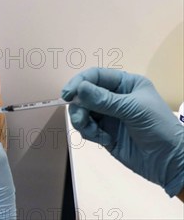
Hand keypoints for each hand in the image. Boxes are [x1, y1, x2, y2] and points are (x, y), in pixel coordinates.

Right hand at [62, 67, 183, 196]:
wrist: (170, 162)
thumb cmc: (158, 128)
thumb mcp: (133, 110)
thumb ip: (104, 99)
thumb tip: (79, 88)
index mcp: (126, 84)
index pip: (96, 76)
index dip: (80, 82)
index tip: (68, 95)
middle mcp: (114, 97)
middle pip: (84, 94)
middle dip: (80, 106)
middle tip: (81, 119)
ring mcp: (108, 115)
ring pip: (82, 111)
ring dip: (82, 121)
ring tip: (94, 133)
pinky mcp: (103, 132)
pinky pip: (86, 127)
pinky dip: (90, 133)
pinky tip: (105, 140)